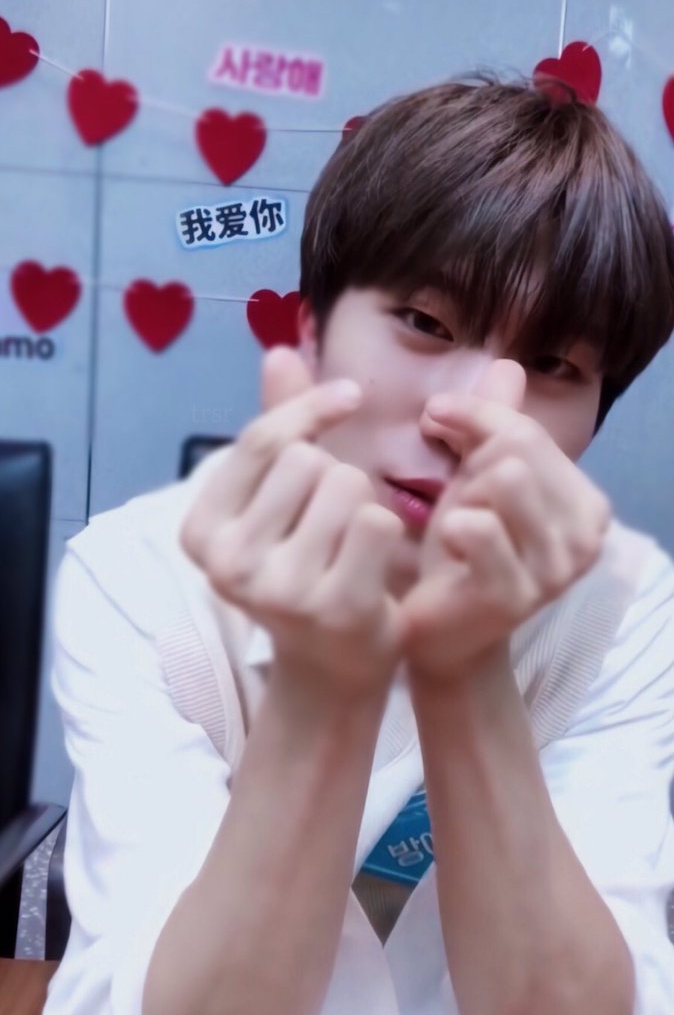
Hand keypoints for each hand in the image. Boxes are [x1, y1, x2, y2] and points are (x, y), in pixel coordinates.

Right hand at [180, 346, 406, 701]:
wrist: (333, 665)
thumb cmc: (305, 565)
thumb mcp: (278, 499)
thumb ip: (279, 426)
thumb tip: (278, 349)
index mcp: (201, 530)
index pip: (260, 439)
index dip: (310, 406)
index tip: (350, 397)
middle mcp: (227, 562)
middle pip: (306, 459)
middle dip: (334, 472)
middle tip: (331, 520)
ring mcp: (279, 588)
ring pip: (345, 483)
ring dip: (362, 501)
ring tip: (349, 543)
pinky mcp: (334, 606)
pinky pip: (377, 521)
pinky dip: (387, 532)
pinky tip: (373, 564)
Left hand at [400, 361, 611, 680]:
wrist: (439, 630)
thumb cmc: (462, 550)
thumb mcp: (477, 476)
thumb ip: (494, 422)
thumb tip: (505, 363)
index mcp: (587, 504)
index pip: (527, 429)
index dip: (474, 418)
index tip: (438, 421)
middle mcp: (588, 537)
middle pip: (518, 448)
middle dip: (471, 463)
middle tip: (453, 496)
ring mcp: (557, 570)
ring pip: (506, 477)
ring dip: (464, 497)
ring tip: (456, 526)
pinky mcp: (516, 594)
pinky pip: (479, 526)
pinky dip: (451, 527)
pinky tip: (447, 551)